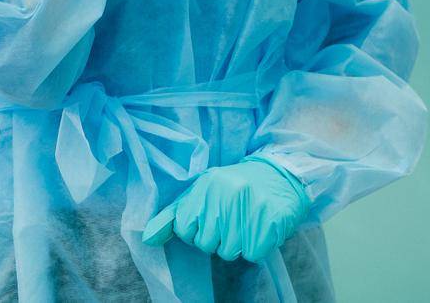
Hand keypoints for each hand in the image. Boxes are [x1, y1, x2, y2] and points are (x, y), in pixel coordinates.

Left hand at [142, 156, 310, 262]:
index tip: (210, 217)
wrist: (281, 175)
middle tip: (231, 219)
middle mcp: (224, 195)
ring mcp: (247, 210)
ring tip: (246, 221)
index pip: (184, 229)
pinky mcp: (267, 225)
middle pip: (206, 244)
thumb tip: (147, 240)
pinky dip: (255, 246)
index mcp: (205, 186)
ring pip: (228, 252)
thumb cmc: (236, 186)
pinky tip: (259, 227)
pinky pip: (250, 254)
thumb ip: (174, 215)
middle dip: (218, 238)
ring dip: (237, 243)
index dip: (196, 230)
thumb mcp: (203, 191)